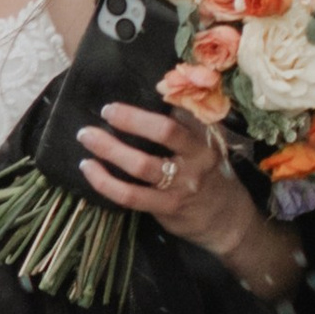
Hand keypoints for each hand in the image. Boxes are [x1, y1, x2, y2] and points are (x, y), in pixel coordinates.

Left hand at [76, 99, 304, 304]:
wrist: (228, 221)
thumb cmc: (211, 176)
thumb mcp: (208, 146)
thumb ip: (186, 124)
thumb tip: (154, 92)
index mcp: (205, 139)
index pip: (179, 114)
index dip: (150, 105)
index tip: (121, 102)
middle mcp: (197, 159)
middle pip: (163, 132)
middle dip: (129, 119)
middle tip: (104, 112)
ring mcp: (181, 185)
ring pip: (141, 165)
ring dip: (109, 149)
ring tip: (86, 137)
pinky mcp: (167, 207)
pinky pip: (130, 195)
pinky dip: (105, 182)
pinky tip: (90, 170)